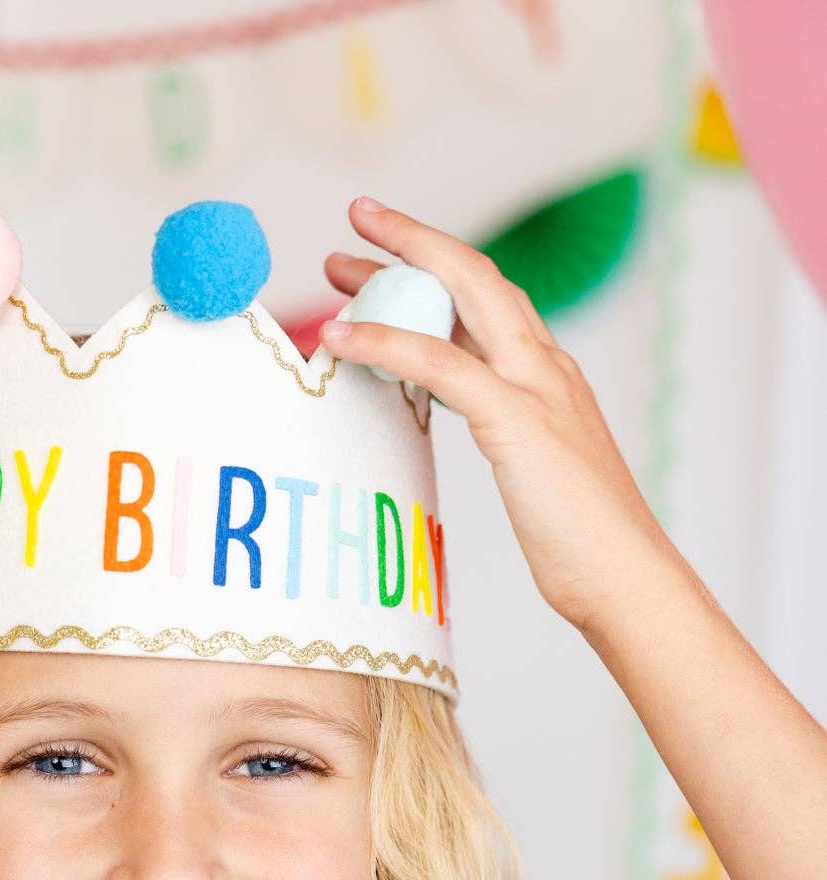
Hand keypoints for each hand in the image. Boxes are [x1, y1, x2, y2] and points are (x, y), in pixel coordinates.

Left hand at [321, 197, 676, 638]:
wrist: (624, 576)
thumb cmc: (581, 544)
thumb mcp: (538, 475)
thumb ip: (510, 439)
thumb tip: (474, 434)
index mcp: (551, 376)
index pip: (492, 299)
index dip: (441, 267)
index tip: (390, 254)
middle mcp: (546, 366)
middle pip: (476, 275)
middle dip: (414, 241)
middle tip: (355, 219)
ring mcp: (535, 387)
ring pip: (462, 296)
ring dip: (396, 269)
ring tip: (337, 261)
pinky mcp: (516, 421)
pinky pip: (440, 363)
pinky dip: (386, 343)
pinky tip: (342, 338)